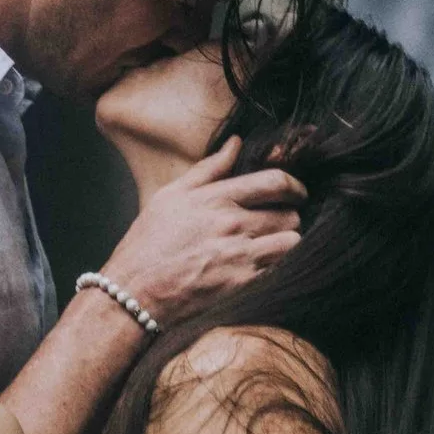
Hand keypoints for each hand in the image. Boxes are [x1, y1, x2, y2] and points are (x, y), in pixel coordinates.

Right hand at [99, 138, 304, 324]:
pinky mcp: (242, 283)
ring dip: (287, 241)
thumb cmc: (149, 242)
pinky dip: (280, 264)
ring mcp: (240, 255)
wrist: (136, 290)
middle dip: (290, 215)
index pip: (274, 182)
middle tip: (282, 221)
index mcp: (217, 198)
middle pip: (289, 214)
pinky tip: (267, 264)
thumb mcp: (172, 195)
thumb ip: (208, 168)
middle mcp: (233, 224)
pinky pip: (280, 268)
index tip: (297, 192)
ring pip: (291, 241)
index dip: (295, 186)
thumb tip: (235, 143)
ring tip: (275, 243)